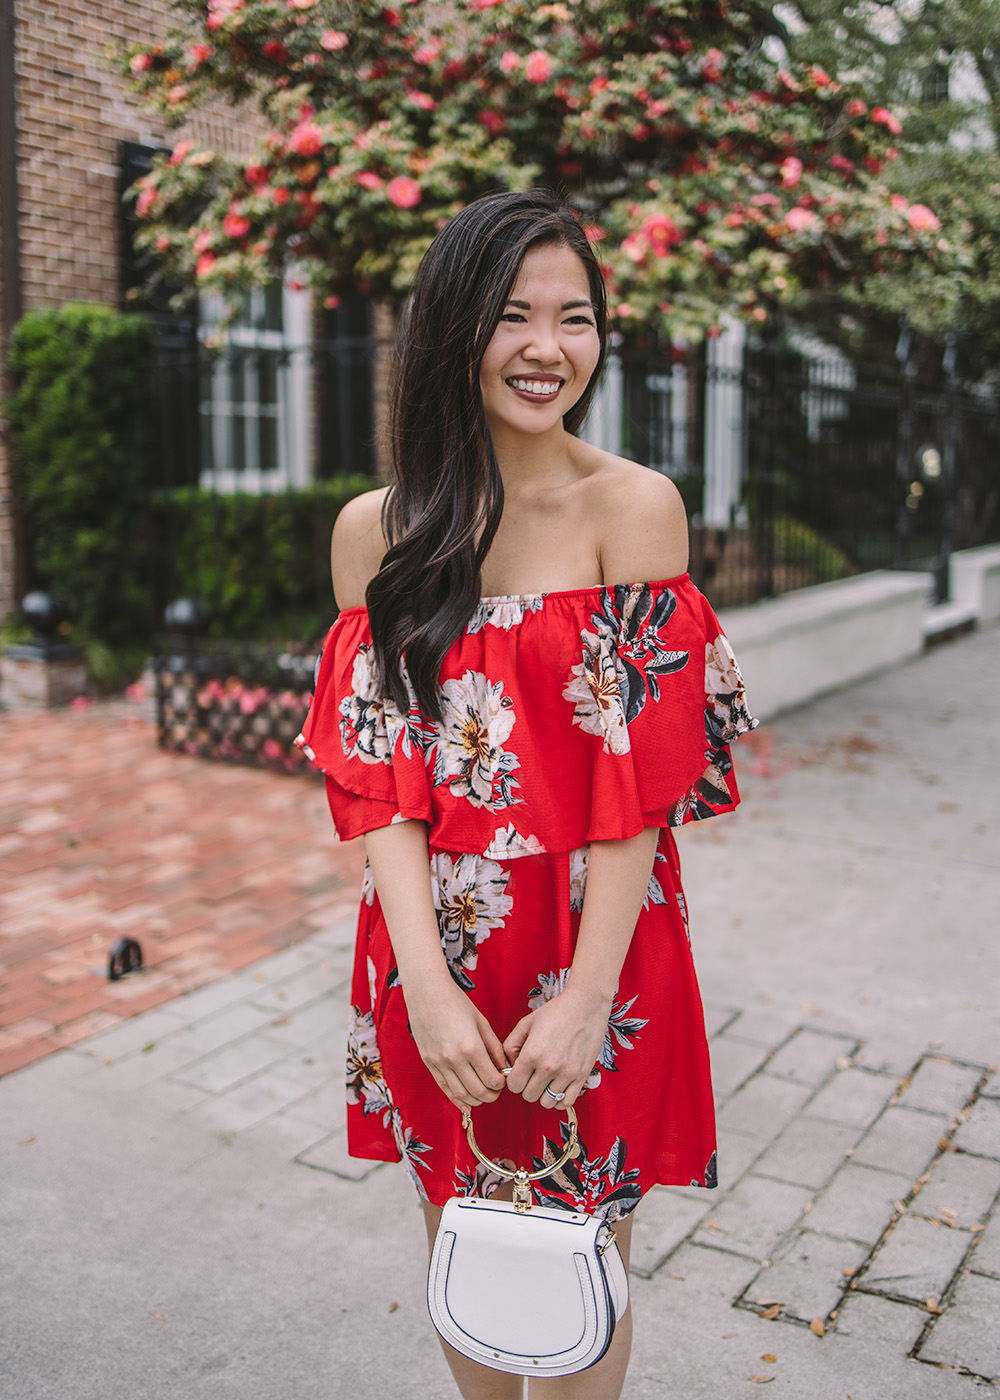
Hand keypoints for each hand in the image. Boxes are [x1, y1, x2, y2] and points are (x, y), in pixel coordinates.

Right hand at [406, 980, 508, 1111]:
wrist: (426, 993)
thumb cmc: (456, 1003)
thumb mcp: (482, 1023)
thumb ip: (494, 1048)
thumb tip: (504, 1068)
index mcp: (471, 1047)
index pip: (492, 1080)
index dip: (502, 1084)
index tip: (504, 1079)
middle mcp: (454, 1059)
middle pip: (478, 1091)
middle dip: (492, 1095)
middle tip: (497, 1090)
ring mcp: (439, 1063)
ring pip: (461, 1095)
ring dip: (476, 1100)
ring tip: (484, 1094)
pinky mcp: (429, 1063)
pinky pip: (445, 1088)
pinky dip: (457, 1100)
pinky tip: (467, 1104)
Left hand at [502, 986, 610, 1108]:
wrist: (586, 1006)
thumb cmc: (555, 1013)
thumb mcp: (525, 1024)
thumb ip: (510, 1046)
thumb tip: (509, 1067)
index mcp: (532, 1054)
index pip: (514, 1086)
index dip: (514, 1079)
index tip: (521, 1071)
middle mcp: (549, 1067)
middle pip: (528, 1096)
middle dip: (527, 1086)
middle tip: (533, 1073)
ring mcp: (567, 1074)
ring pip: (546, 1102)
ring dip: (543, 1093)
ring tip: (546, 1079)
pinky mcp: (581, 1077)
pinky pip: (566, 1102)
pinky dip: (559, 1098)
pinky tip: (558, 1085)